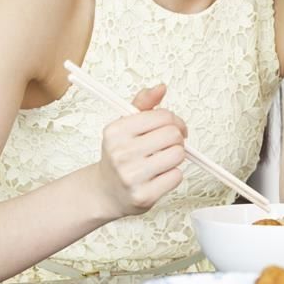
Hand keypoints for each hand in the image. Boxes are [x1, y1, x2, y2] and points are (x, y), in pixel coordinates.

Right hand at [92, 85, 188, 218]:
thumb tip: (161, 87)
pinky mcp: (143, 196)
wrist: (106, 192)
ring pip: (178, 155)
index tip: (171, 127)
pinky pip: (176, 176)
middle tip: (168, 145)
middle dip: (176, 139)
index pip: (164, 116)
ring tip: (161, 160)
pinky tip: (158, 176)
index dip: (174, 120)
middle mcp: (121, 153)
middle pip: (173, 135)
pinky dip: (172, 175)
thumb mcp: (126, 125)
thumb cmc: (121, 154)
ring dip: (176, 157)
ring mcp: (131, 176)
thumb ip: (144, 103)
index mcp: (116, 131)